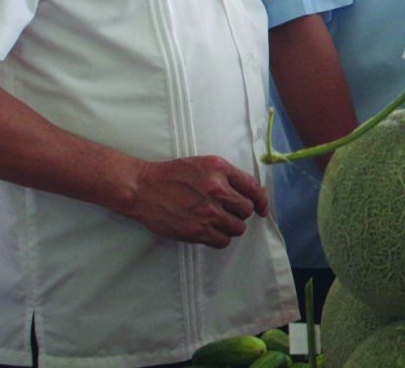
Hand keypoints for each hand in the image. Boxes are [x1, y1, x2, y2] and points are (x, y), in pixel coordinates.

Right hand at [119, 156, 268, 248]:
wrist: (143, 188)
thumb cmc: (173, 175)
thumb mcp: (204, 164)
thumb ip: (228, 175)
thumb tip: (252, 192)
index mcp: (220, 170)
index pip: (253, 188)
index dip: (261, 201)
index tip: (262, 209)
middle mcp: (217, 190)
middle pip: (246, 210)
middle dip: (240, 212)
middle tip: (228, 212)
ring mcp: (207, 212)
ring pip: (237, 228)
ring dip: (231, 227)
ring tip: (219, 222)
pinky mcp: (196, 230)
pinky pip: (223, 241)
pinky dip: (221, 238)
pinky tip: (212, 231)